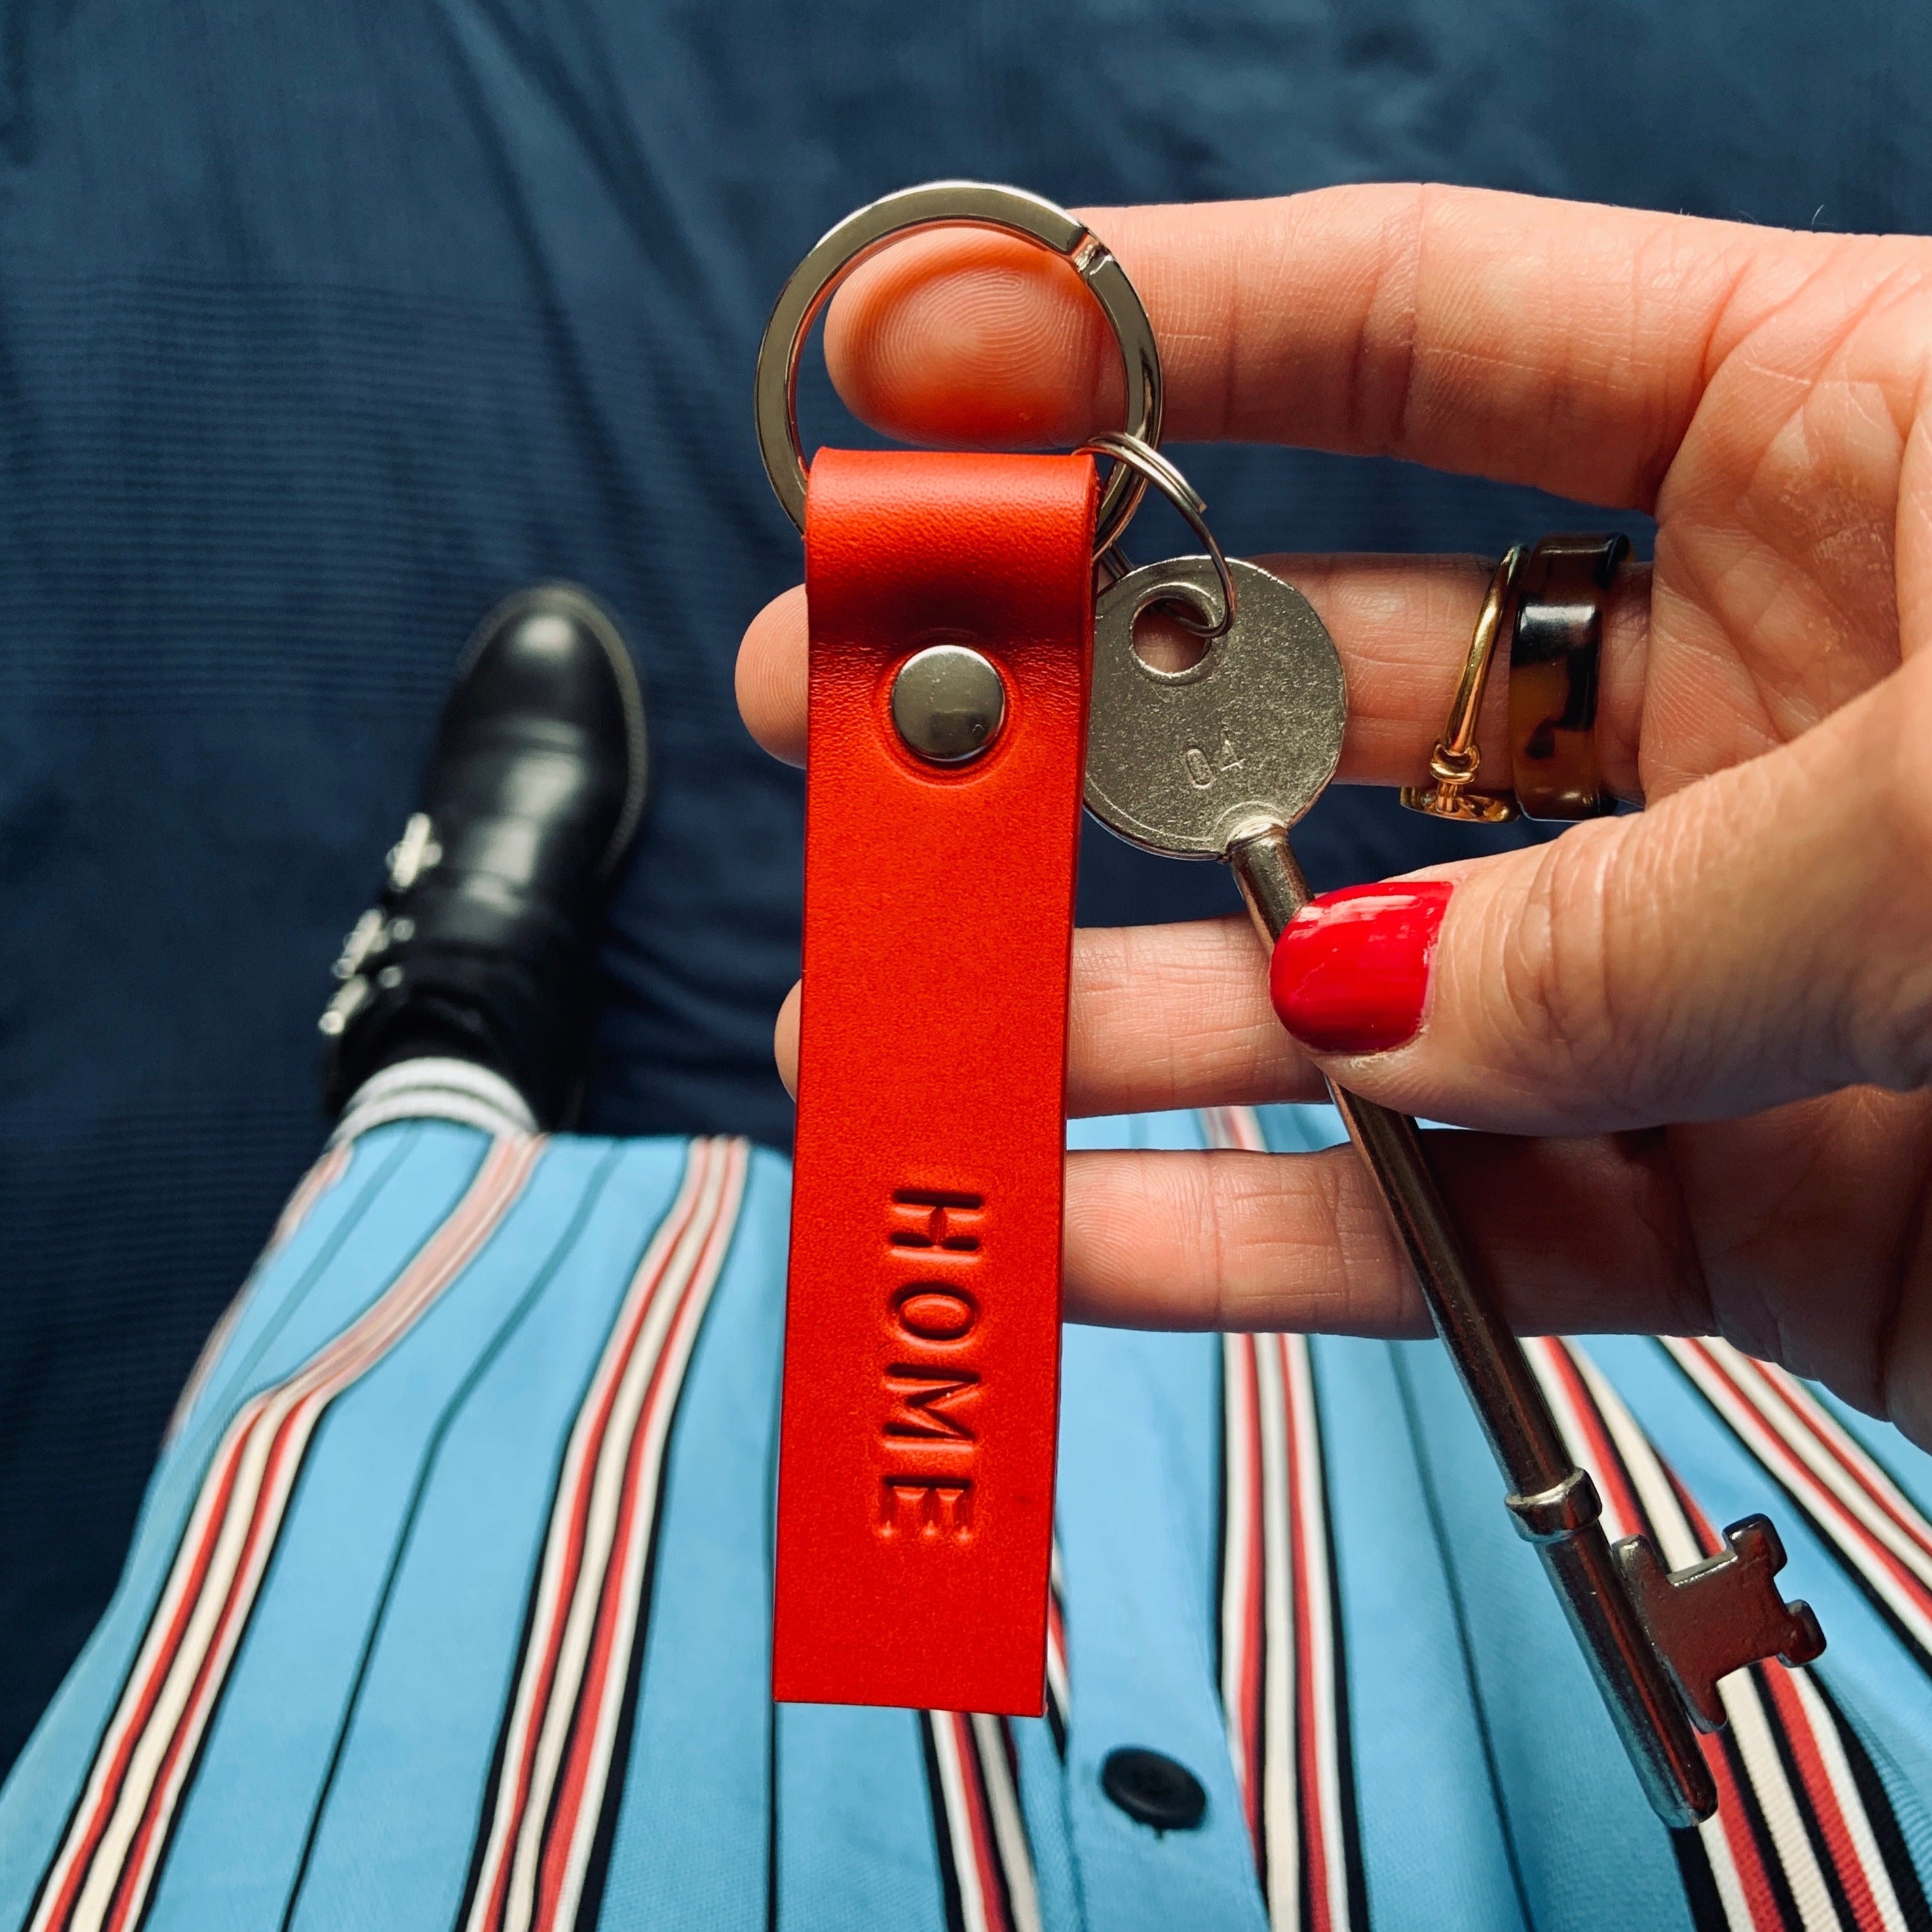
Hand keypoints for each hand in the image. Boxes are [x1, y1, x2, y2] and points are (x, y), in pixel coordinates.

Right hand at [735, 185, 1931, 1444]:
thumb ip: (1671, 907)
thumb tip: (1359, 1017)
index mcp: (1830, 432)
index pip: (1414, 334)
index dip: (1142, 336)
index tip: (916, 372)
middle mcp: (1735, 690)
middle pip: (1317, 676)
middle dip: (1065, 697)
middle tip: (848, 715)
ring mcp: (1707, 953)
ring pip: (1343, 975)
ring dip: (1103, 1012)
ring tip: (888, 1016)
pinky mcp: (1737, 1195)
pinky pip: (1454, 1213)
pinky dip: (1266, 1238)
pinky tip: (1076, 1230)